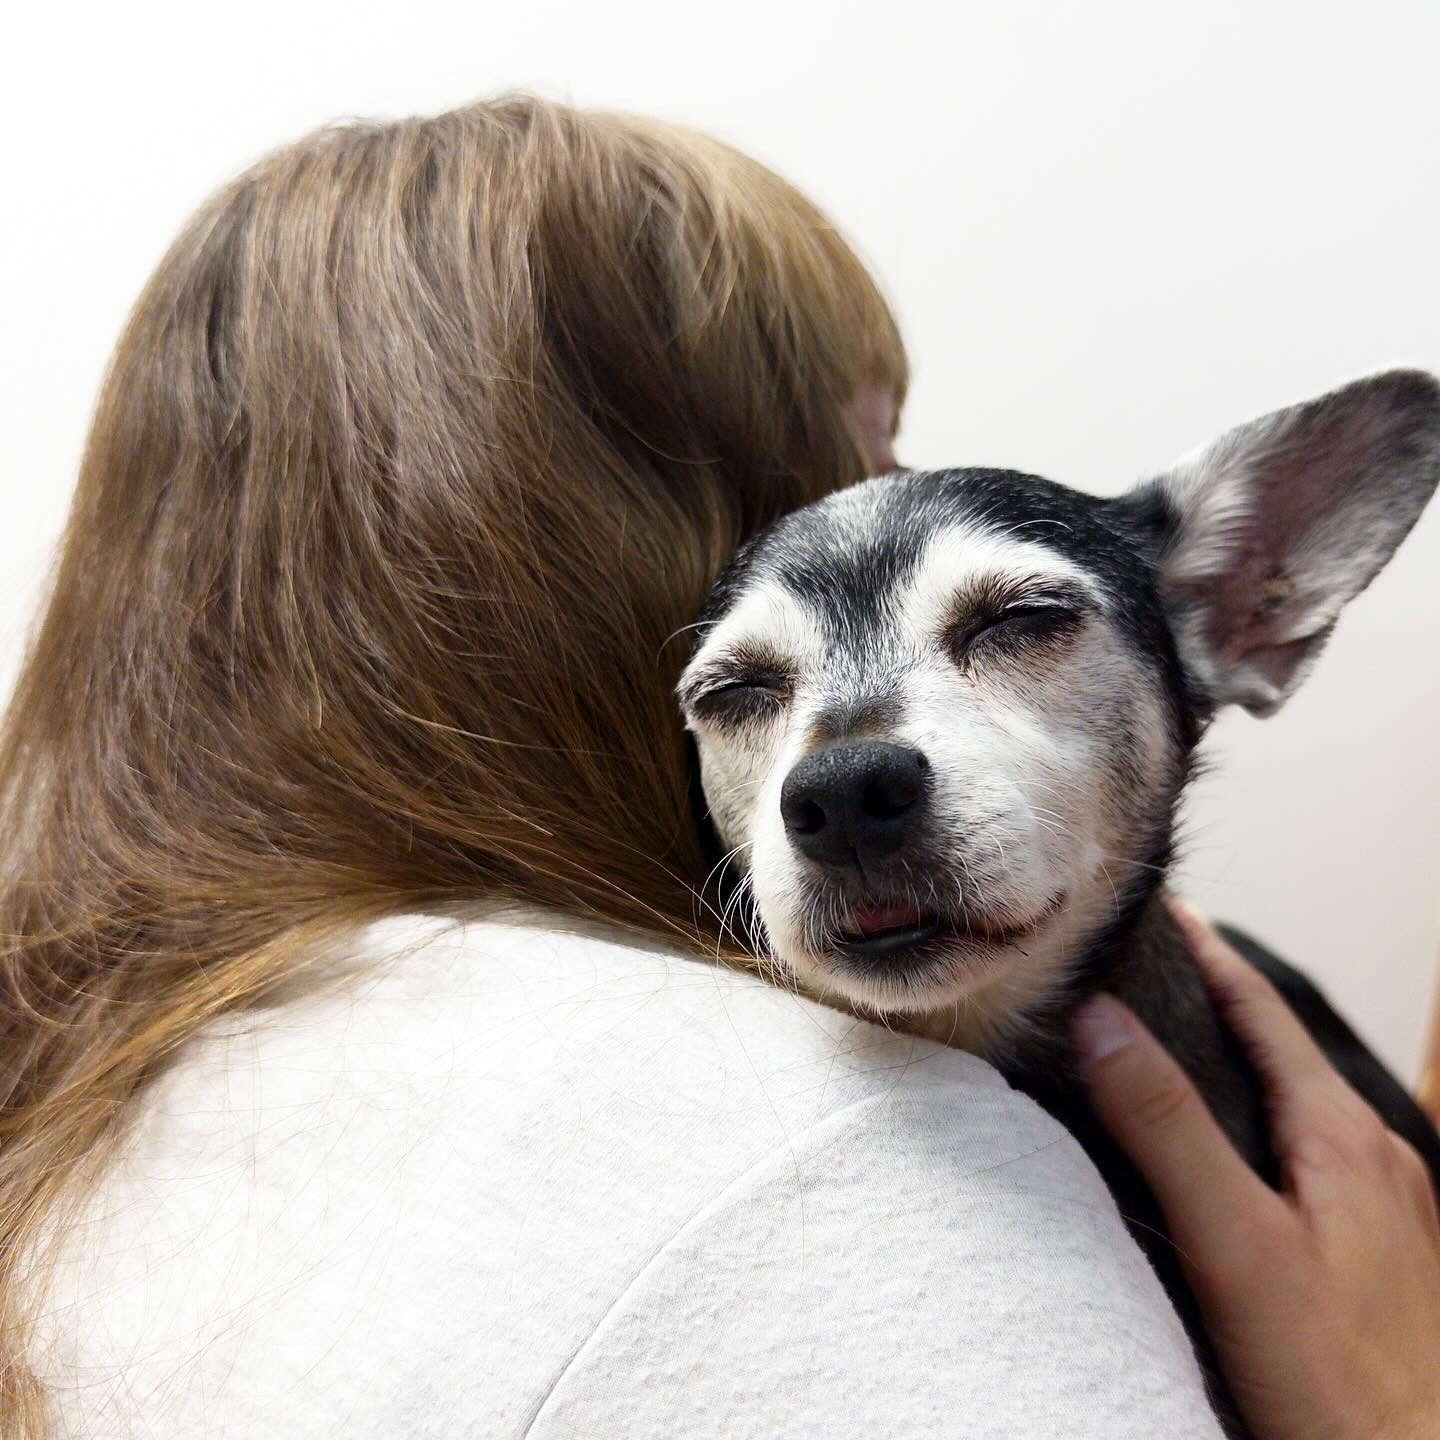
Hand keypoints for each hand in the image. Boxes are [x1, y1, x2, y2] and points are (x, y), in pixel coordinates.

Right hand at [1071, 897, 1439, 1439]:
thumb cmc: (1339, 1382)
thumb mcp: (1235, 1241)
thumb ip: (1165, 1125)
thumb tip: (1100, 1017)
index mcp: (1343, 1134)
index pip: (1262, 1009)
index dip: (1208, 952)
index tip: (1159, 907)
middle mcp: (1376, 1157)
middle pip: (1282, 1050)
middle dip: (1215, 1002)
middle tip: (1143, 968)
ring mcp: (1386, 1208)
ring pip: (1296, 1105)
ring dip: (1234, 1064)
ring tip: (1167, 1047)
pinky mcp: (1380, 1256)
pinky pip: (1309, 1158)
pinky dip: (1255, 1125)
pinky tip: (1224, 1157)